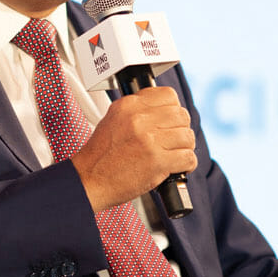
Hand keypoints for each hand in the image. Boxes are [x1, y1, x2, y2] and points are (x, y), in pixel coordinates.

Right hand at [72, 88, 196, 212]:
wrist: (89, 180)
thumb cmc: (101, 156)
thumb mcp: (113, 120)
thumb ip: (137, 112)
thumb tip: (164, 110)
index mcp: (129, 106)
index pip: (168, 95)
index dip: (175, 109)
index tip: (172, 121)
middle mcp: (139, 119)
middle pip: (181, 115)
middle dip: (182, 129)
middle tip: (175, 141)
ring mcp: (149, 140)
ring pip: (187, 136)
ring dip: (186, 148)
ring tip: (176, 155)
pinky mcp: (157, 161)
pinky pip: (188, 158)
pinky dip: (187, 165)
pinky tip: (178, 167)